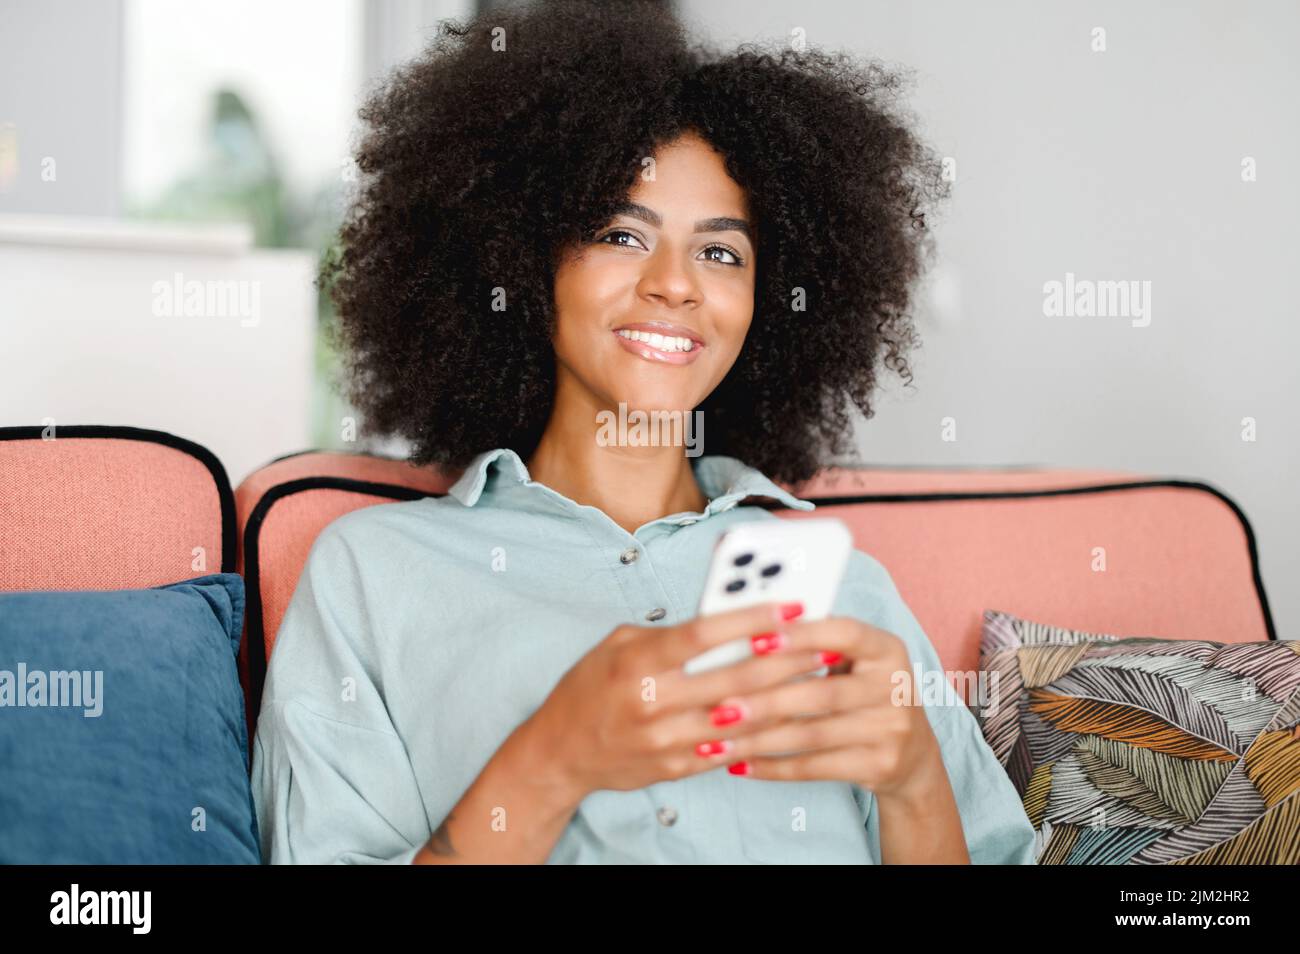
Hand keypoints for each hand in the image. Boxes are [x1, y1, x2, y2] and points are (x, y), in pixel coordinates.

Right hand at [522, 600, 826, 800]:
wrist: (560, 753)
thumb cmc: (591, 688)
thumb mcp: (618, 645)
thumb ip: (669, 633)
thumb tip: (726, 621)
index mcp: (639, 661)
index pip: (704, 634)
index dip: (752, 619)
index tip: (791, 607)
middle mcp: (653, 701)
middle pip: (735, 677)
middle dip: (788, 659)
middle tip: (825, 643)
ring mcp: (666, 739)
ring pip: (743, 719)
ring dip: (788, 698)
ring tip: (821, 679)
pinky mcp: (676, 767)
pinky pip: (732, 750)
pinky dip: (767, 733)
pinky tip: (794, 717)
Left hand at [700, 616, 946, 801]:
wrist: (912, 753)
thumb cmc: (864, 693)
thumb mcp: (855, 661)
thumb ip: (815, 644)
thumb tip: (747, 630)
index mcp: (888, 650)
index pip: (844, 634)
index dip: (801, 635)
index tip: (755, 639)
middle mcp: (896, 688)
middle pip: (822, 693)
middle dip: (766, 700)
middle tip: (720, 706)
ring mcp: (892, 730)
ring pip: (813, 735)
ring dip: (760, 739)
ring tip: (719, 740)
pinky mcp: (880, 766)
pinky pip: (816, 768)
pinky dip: (774, 767)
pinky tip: (742, 764)